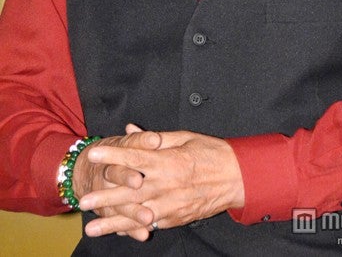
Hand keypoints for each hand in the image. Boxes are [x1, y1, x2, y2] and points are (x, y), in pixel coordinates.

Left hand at [78, 127, 244, 238]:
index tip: (93, 155)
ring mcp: (171, 205)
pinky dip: (134, 228)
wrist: (237, 178)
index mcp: (168, 161)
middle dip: (105, 197)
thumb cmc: (211, 153)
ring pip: (137, 215)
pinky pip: (152, 223)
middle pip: (131, 192)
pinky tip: (118, 230)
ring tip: (93, 228)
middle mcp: (167, 185)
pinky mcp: (176, 218)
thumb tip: (130, 130)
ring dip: (114, 222)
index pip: (135, 157)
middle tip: (84, 201)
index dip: (112, 156)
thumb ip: (155, 137)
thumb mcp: (184, 137)